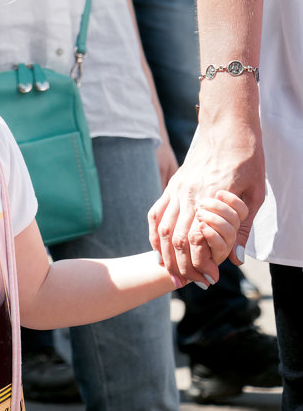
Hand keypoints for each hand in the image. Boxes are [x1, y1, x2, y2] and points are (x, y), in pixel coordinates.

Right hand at [148, 117, 263, 285]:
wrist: (228, 128)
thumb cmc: (247, 158)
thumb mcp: (255, 194)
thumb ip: (242, 228)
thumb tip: (235, 259)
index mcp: (211, 199)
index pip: (197, 240)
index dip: (200, 264)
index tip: (210, 278)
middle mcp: (188, 195)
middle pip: (175, 239)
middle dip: (182, 266)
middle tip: (191, 283)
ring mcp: (176, 190)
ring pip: (161, 229)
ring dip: (165, 254)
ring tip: (172, 272)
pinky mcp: (171, 185)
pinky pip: (155, 213)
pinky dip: (154, 234)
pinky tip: (159, 248)